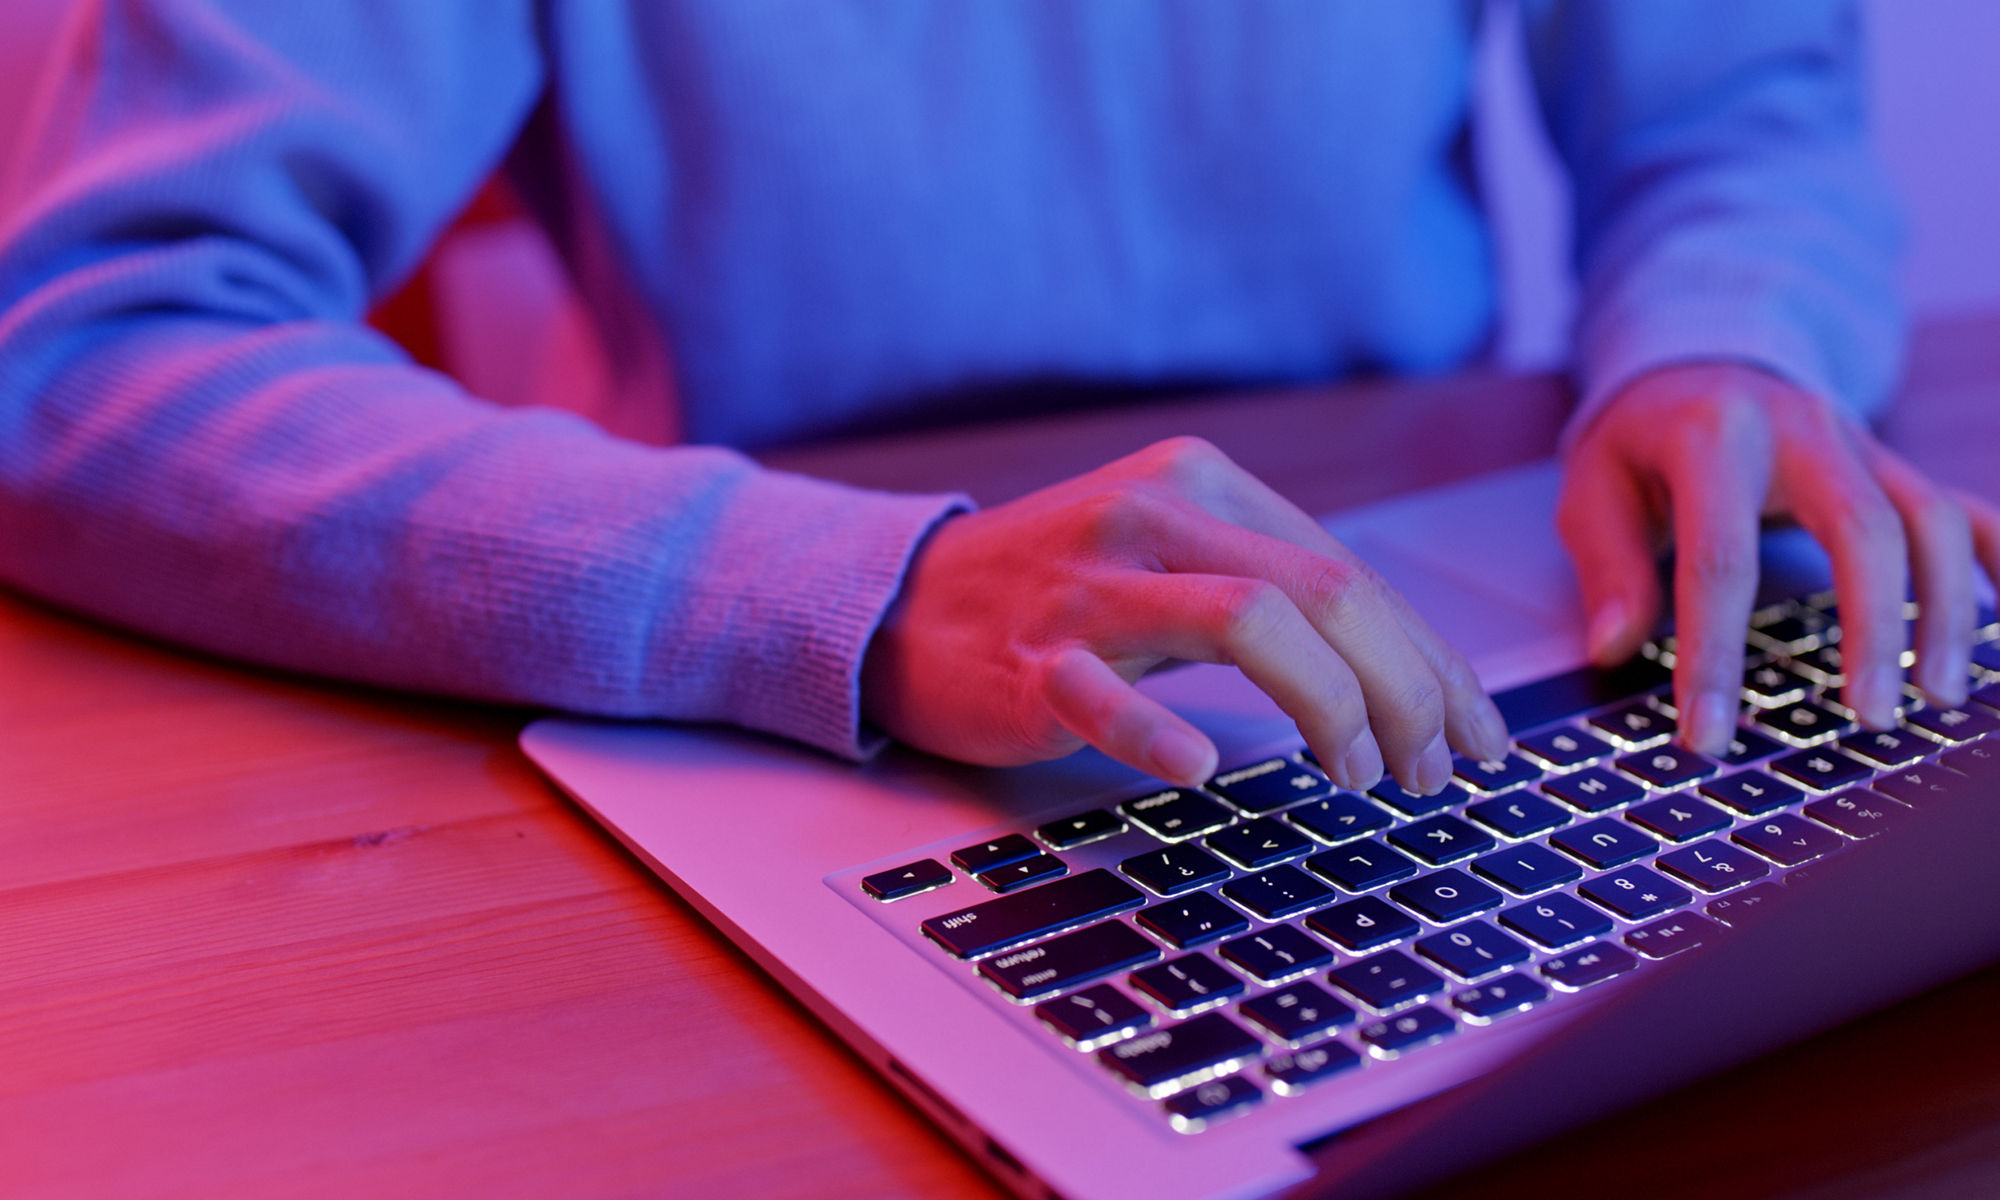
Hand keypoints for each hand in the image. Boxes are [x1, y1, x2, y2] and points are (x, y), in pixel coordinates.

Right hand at [861, 437, 1509, 791]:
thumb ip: (1272, 589)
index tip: (1477, 732)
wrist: (903, 603)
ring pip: (1246, 622)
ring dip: (1333, 707)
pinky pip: (1104, 696)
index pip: (1350, 571)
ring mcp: (1088, 587)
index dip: (1432, 660)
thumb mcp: (1172, 558)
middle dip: (1409, 689)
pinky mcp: (1029, 659)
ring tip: (1364, 775)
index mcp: (1201, 483)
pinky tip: (1206, 769)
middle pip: (1324, 591)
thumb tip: (1407, 669)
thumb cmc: (1060, 593)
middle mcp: (1153, 515)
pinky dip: (1161, 733)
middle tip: (1438, 771)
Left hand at [1559, 363, 1999, 754]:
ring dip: (1946, 610)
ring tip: (1937, 698)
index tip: (1706, 736)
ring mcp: (1861, 445)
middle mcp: (1803, 432)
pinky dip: (1999, 563)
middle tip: (1868, 717)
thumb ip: (1609, 566)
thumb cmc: (1639, 444)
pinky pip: (1966, 510)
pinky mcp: (1894, 465)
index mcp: (1715, 438)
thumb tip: (1615, 646)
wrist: (1693, 364)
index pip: (1720, 559)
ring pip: (1932, 519)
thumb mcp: (1592, 487)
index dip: (1714, 654)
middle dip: (1873, 629)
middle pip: (1863, 529)